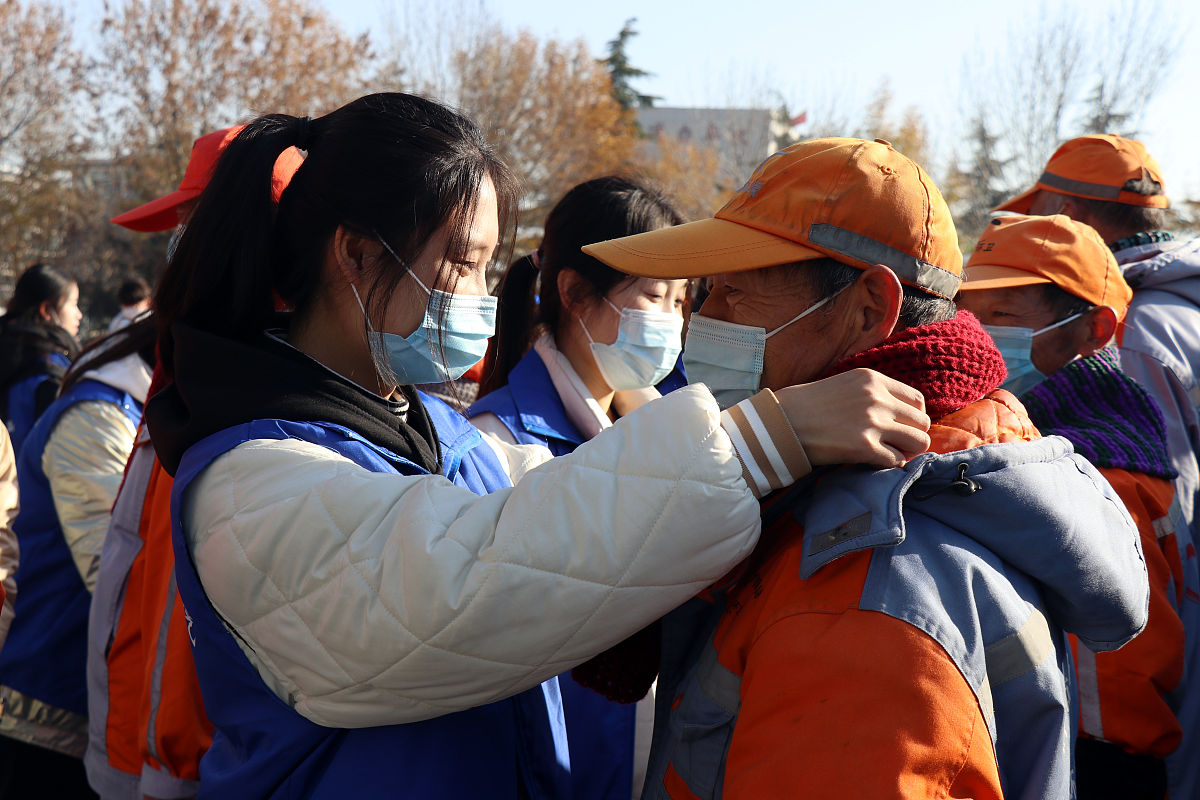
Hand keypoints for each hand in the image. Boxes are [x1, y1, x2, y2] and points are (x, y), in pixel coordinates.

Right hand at [774, 368, 929, 467]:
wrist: (781, 422)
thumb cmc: (808, 405)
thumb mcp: (845, 384)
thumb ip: (873, 393)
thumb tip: (899, 414)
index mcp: (872, 379)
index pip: (917, 400)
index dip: (913, 417)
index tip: (901, 427)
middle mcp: (877, 398)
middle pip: (922, 422)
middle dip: (913, 436)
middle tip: (897, 444)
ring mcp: (872, 423)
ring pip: (917, 442)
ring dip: (907, 452)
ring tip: (890, 454)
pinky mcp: (864, 447)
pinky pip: (896, 460)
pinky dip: (890, 464)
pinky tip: (874, 461)